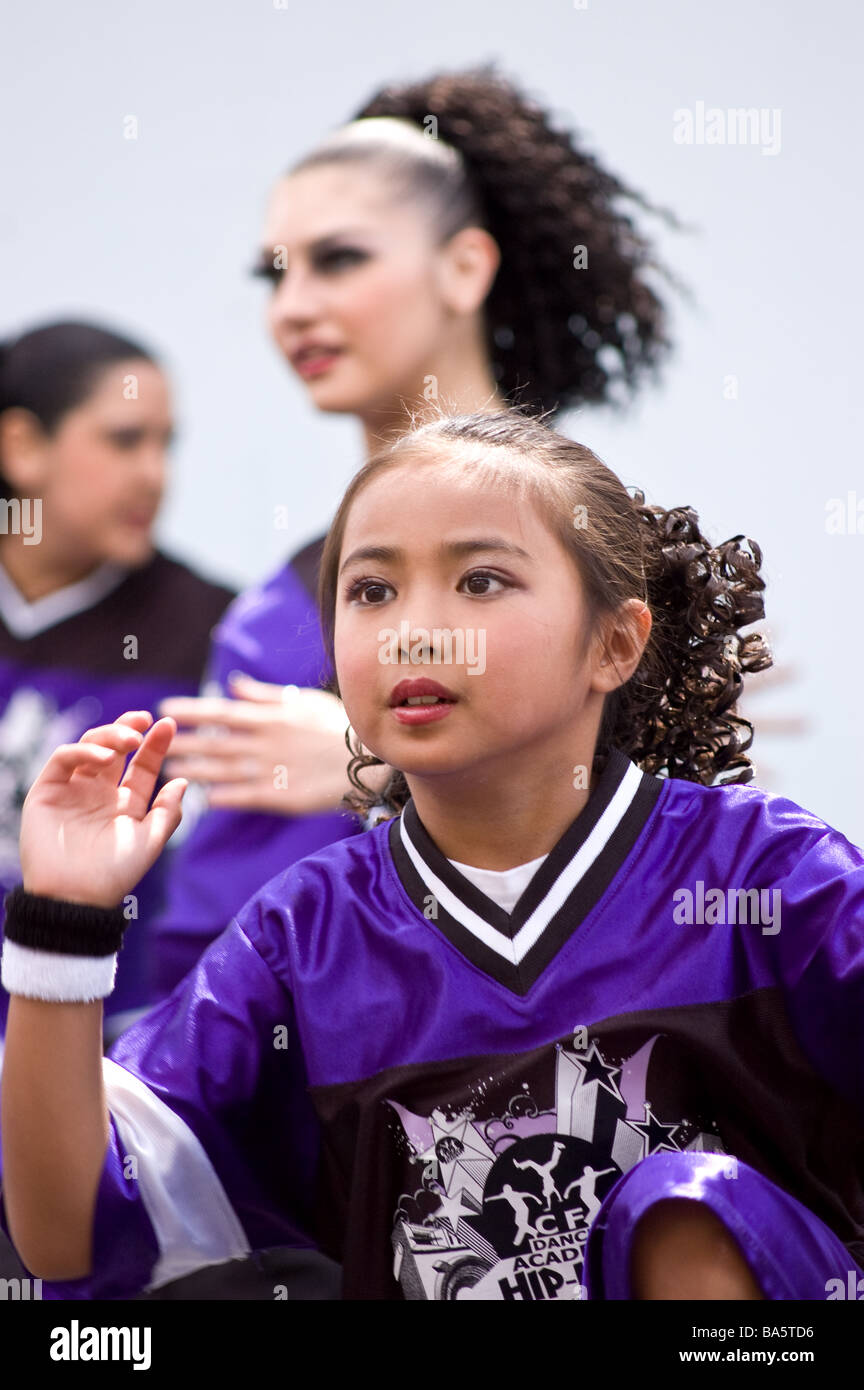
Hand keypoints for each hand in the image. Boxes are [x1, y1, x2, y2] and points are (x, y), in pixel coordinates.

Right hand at [19, 712, 186, 907]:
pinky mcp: (47, 791)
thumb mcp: (149, 842)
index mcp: (125, 803)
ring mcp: (72, 789)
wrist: (74, 898)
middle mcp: (98, 792)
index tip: (168, 725)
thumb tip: (182, 782)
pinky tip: (104, 756)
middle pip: (114, 748)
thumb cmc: (114, 875)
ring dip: (109, 735)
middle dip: (128, 728)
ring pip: (89, 747)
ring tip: (129, 740)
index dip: (155, 745)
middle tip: (144, 720)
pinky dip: (83, 750)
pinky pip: (63, 759)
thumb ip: (167, 812)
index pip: (141, 765)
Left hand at [158, 674, 363, 815]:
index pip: (221, 712)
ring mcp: (272, 770)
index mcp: (270, 717)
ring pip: (223, 770)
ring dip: (194, 770)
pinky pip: (245, 796)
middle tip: (154, 743)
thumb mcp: (304, 701)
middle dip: (183, 743)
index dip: (191, 710)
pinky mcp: (281, 796)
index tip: (165, 708)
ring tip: (169, 770)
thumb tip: (233, 684)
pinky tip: (203, 798)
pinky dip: (223, 797)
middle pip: (215, 743)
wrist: (370, 761)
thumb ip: (265, 695)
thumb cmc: (339, 726)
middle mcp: (266, 742)